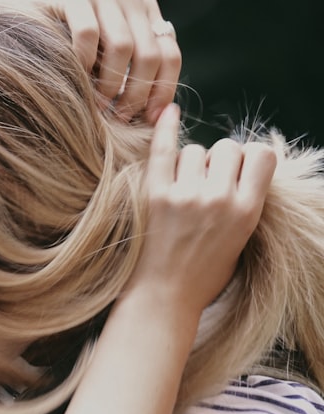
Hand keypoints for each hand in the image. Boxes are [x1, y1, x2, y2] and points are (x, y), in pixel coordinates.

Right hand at [48, 0, 180, 122]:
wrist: (29, 5)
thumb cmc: (67, 32)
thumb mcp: (109, 44)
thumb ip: (130, 62)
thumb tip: (153, 110)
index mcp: (145, 12)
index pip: (170, 54)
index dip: (164, 90)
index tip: (150, 117)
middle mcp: (130, 1)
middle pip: (150, 55)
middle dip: (137, 95)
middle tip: (119, 117)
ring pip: (122, 47)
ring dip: (111, 84)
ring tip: (98, 105)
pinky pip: (88, 34)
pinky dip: (84, 61)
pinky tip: (77, 75)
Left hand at [126, 104, 276, 316]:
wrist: (163, 299)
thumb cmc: (202, 275)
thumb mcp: (241, 241)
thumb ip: (245, 202)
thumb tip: (244, 164)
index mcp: (247, 211)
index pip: (260, 155)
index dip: (249, 158)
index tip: (236, 173)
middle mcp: (219, 199)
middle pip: (226, 147)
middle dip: (218, 161)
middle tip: (203, 187)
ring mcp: (185, 196)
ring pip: (194, 150)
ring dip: (189, 163)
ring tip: (181, 191)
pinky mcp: (154, 197)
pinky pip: (162, 151)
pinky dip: (164, 129)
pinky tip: (168, 113)